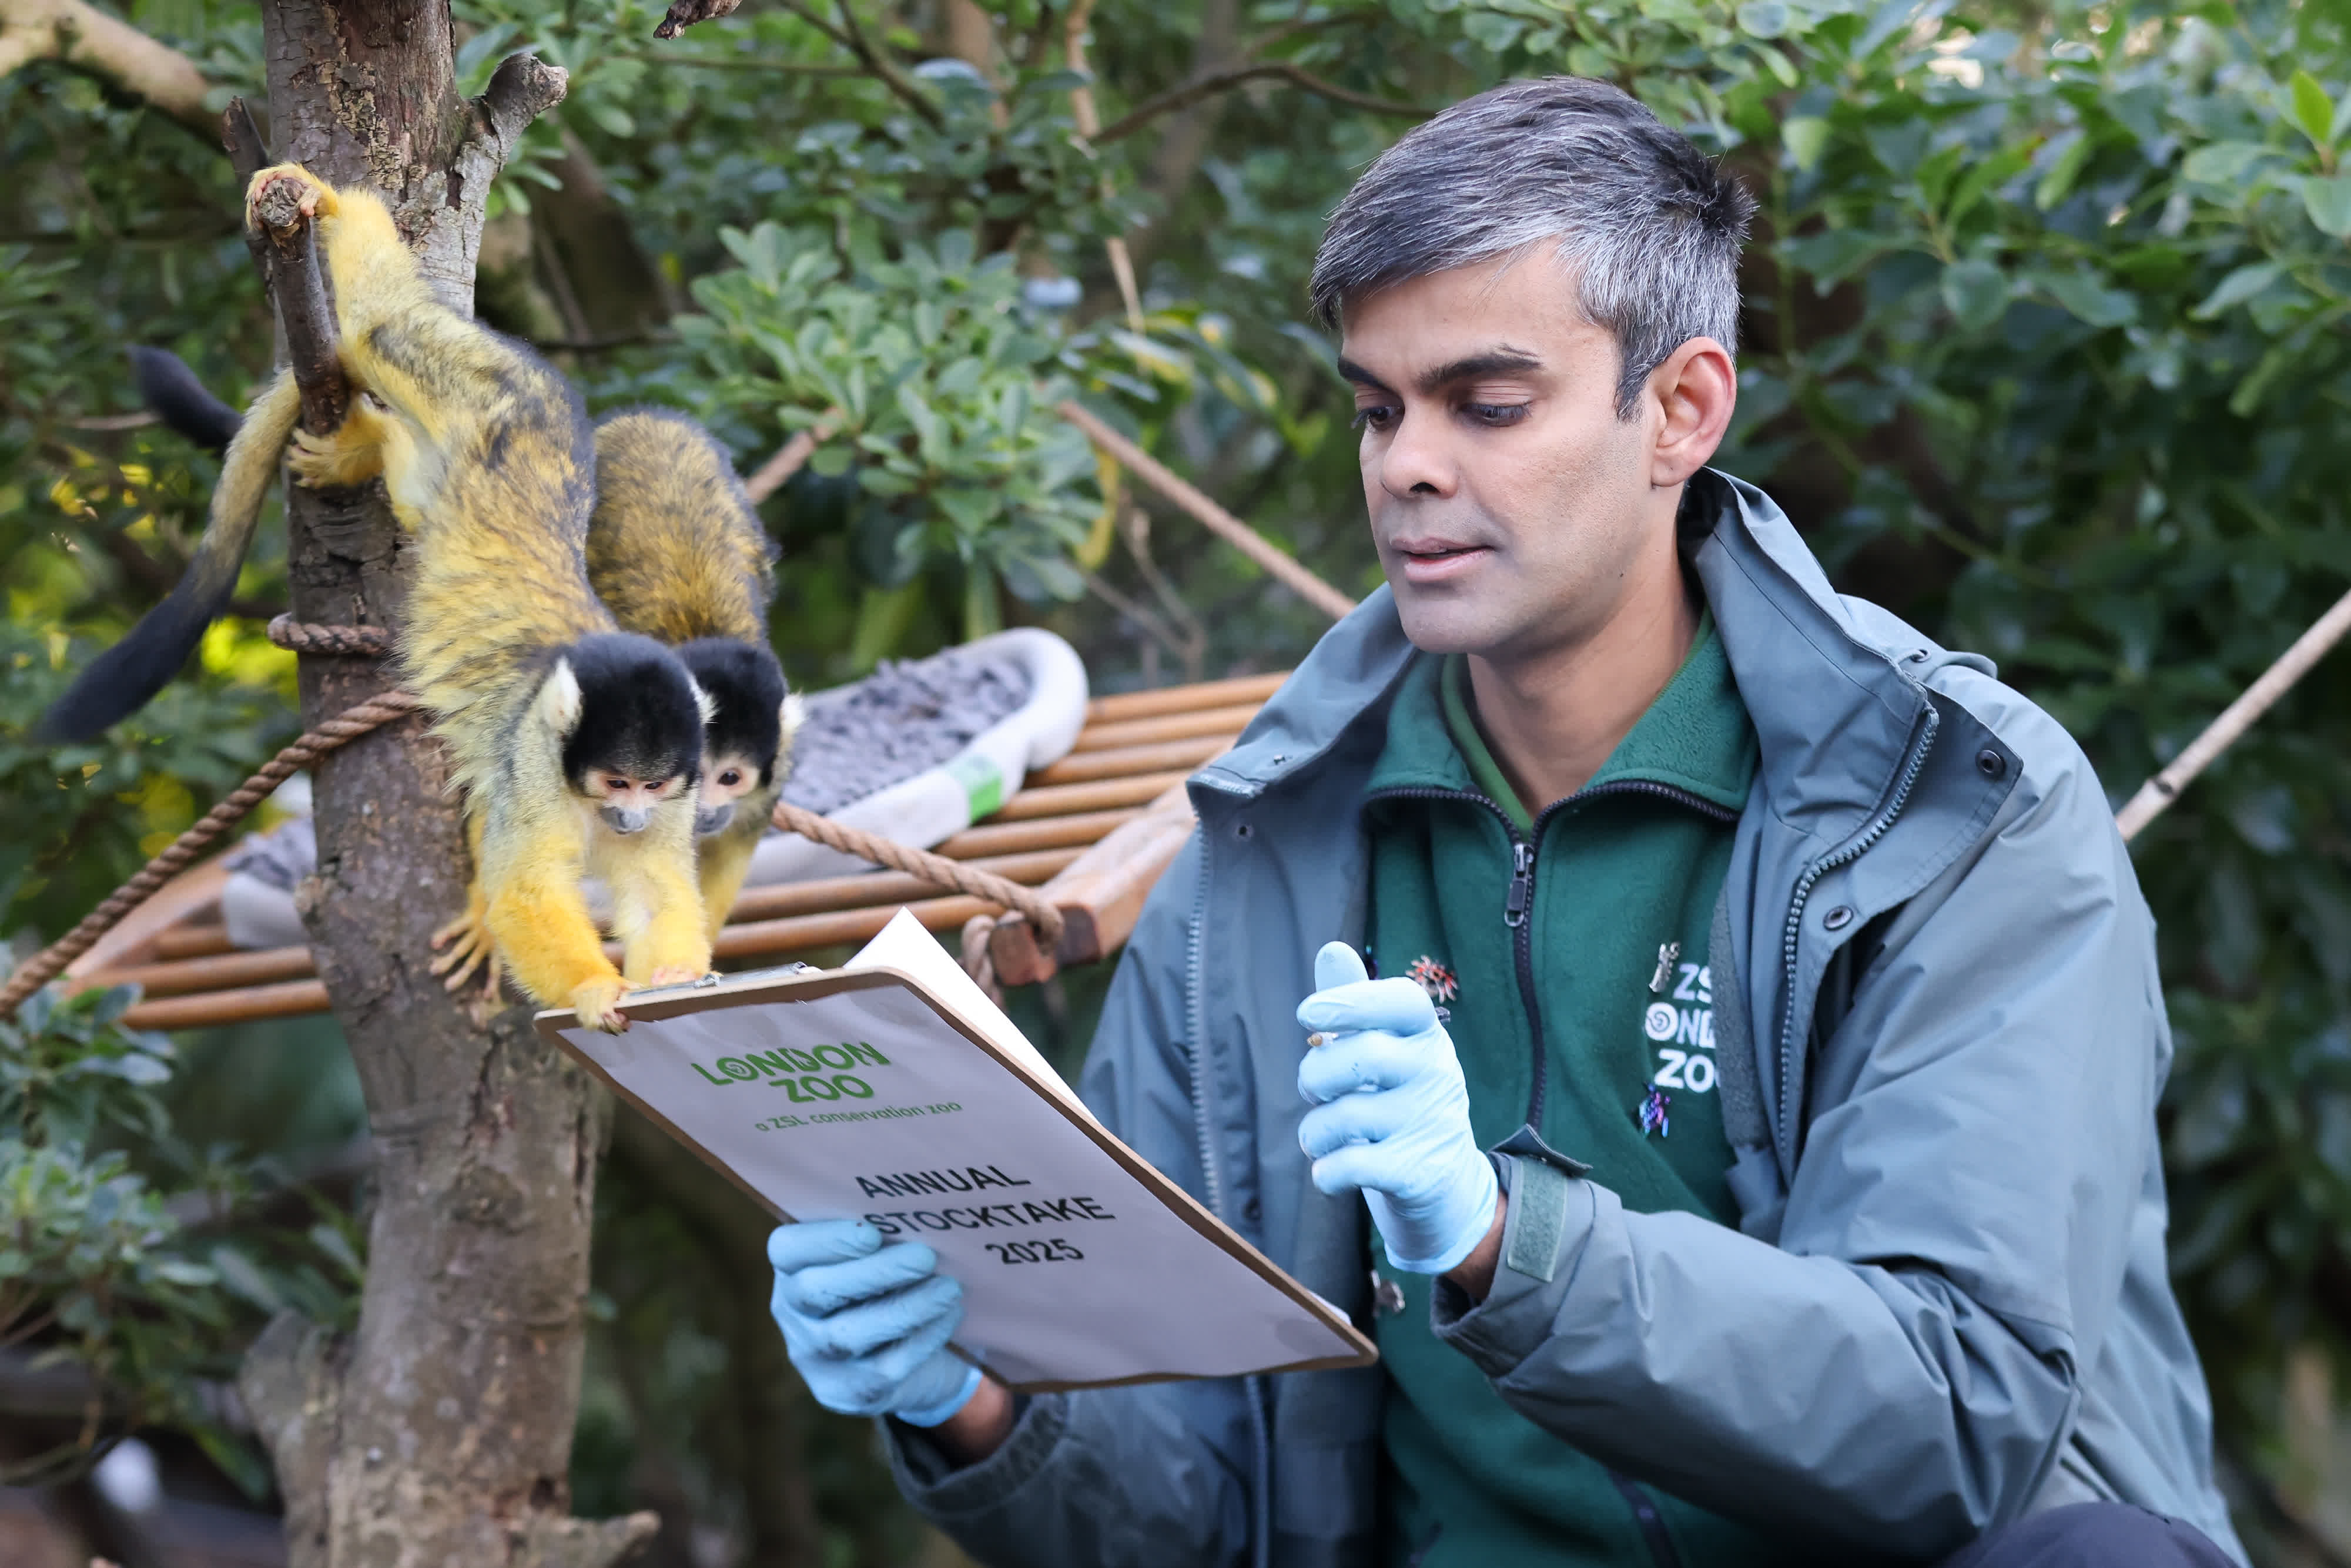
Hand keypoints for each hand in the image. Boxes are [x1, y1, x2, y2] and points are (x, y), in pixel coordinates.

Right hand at [768, 1219, 982, 1426]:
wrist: (903, 1350)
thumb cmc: (888, 1280)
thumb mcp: (876, 1252)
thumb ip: (882, 1231)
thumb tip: (917, 1210)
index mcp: (791, 1267)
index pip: (787, 1250)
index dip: (825, 1240)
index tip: (871, 1232)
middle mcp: (792, 1314)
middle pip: (816, 1292)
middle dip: (874, 1273)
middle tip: (925, 1257)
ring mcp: (814, 1358)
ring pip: (849, 1335)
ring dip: (905, 1309)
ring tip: (948, 1289)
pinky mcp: (845, 1392)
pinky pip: (882, 1368)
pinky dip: (921, 1339)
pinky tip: (949, 1316)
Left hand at [1296, 942, 1498, 1275]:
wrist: (1443, 1184)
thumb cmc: (1397, 1101)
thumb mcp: (1382, 1050)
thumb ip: (1353, 1004)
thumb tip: (1332, 948)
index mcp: (1427, 1035)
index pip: (1402, 1001)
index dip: (1351, 1000)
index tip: (1306, 1013)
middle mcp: (1437, 1073)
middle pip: (1359, 1057)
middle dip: (1314, 1076)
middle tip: (1315, 1092)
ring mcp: (1431, 1124)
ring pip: (1341, 1118)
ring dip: (1313, 1133)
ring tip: (1322, 1137)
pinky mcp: (1418, 1174)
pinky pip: (1347, 1166)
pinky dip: (1325, 1172)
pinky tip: (1331, 1170)